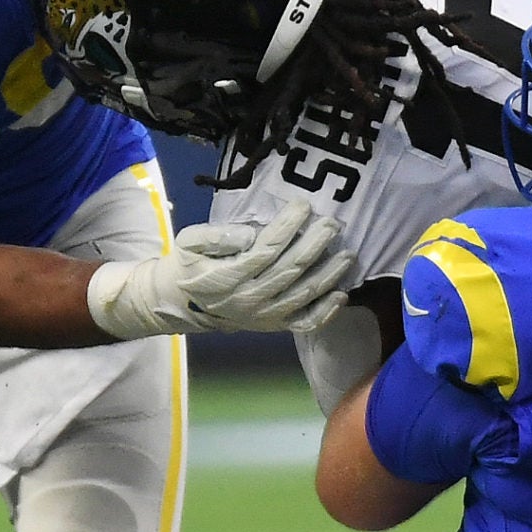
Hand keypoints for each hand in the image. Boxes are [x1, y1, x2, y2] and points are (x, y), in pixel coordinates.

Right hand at [87, 200, 354, 338]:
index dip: (288, 227)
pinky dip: (325, 313)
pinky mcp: (274, 326)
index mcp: (228, 277)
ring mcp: (264, 316)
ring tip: (347, 254)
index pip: (266, 249)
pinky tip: (342, 295)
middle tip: (332, 224)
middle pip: (291, 270)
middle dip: (315, 244)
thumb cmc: (191, 265)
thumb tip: (250, 235)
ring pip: (303, 296)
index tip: (303, 205)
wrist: (184, 303)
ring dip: (329, 275)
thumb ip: (217, 236)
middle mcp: (250, 300)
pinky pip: (304, 324)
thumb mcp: (189, 242)